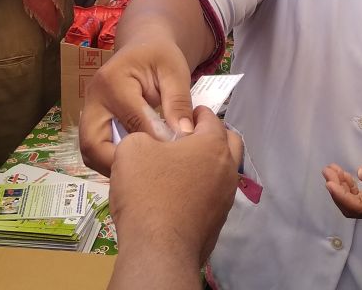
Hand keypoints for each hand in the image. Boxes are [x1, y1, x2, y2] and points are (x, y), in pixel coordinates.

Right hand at [79, 40, 195, 173]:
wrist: (144, 48)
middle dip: (117, 165)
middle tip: (147, 177)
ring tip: (142, 176)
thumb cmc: (161, 56)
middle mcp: (93, 98)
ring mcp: (89, 111)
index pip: (131, 120)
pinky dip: (113, 161)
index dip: (153, 139)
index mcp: (113, 81)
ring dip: (112, 167)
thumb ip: (178, 101)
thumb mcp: (175, 71)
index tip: (176, 154)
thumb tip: (184, 135)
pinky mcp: (93, 121)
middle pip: (92, 143)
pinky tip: (138, 166)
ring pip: (90, 151)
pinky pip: (96, 148)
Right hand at [110, 107, 242, 268]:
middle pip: (229, 143)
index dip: (194, 113)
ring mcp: (226, 198)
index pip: (210, 118)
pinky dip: (201, 190)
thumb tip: (151, 142)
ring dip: (207, 165)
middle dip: (211, 136)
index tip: (179, 115)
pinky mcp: (218, 222)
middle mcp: (227, 169)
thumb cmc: (147, 191)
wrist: (159, 250)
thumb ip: (143, 135)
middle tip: (187, 139)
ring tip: (180, 169)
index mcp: (212, 145)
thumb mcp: (132, 149)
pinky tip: (178, 196)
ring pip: (222, 172)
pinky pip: (213, 197)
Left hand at [324, 145, 361, 218]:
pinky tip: (342, 174)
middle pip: (353, 208)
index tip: (330, 183)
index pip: (360, 207)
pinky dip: (347, 186)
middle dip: (337, 192)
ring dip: (339, 188)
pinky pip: (357, 197)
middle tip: (328, 171)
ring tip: (331, 169)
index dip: (342, 198)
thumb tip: (361, 173)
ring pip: (353, 203)